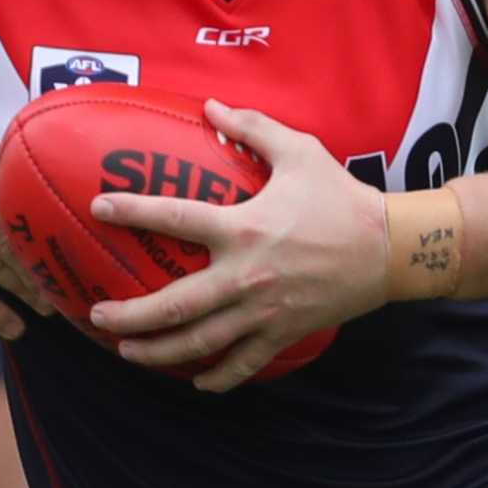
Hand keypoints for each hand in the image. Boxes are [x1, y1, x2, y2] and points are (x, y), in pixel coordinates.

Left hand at [88, 102, 384, 391]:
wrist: (390, 248)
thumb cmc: (341, 197)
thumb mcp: (299, 150)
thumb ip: (251, 128)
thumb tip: (210, 106)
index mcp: (243, 228)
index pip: (175, 217)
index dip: (133, 210)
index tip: (99, 208)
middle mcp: (245, 276)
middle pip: (175, 306)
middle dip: (131, 316)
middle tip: (97, 315)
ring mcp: (263, 311)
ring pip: (200, 343)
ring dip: (159, 352)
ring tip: (127, 352)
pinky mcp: (283, 333)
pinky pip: (243, 364)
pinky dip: (218, 378)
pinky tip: (196, 381)